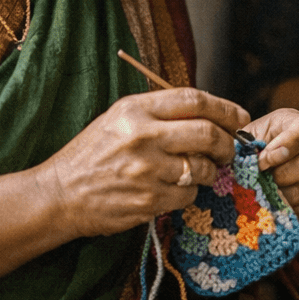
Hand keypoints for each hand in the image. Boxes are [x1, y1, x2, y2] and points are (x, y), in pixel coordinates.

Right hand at [40, 88, 249, 237]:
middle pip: (208, 133)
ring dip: (209, 171)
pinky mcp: (149, 199)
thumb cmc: (94, 154)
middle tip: (227, 149)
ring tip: (197, 171)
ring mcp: (146, 169)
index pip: (194, 100)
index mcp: (135, 109)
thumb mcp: (118, 119)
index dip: (224, 108)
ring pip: (203, 168)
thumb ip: (159, 112)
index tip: (239, 117)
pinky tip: (173, 189)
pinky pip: (188, 194)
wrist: (60, 194)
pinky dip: (189, 192)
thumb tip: (210, 113)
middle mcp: (142, 135)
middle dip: (226, 143)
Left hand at [244, 108, 298, 219]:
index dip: (285, 145)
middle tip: (262, 177)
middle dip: (284, 172)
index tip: (263, 159)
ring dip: (282, 192)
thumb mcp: (249, 137)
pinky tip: (270, 200)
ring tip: (262, 190)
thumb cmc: (253, 144)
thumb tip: (257, 163)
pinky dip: (285, 205)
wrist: (255, 160)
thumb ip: (252, 145)